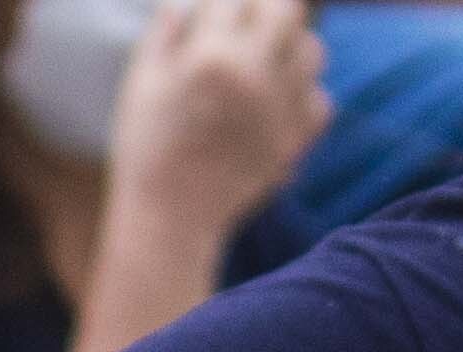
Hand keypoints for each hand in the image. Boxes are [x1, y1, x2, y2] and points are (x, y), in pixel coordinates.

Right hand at [108, 0, 328, 236]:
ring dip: (291, 46)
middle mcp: (255, 77)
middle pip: (288, 9)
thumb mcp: (143, 80)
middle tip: (249, 21)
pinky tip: (276, 99)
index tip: (217, 12)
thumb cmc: (148, 146)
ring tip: (264, 59)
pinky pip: (320, 100)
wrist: (171, 219)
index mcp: (212, 57)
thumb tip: (190, 1)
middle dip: (267, 9)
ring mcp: (281, 111)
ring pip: (313, 50)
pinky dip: (303, 93)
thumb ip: (167, 29)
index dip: (226, 2)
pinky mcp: (295, 142)